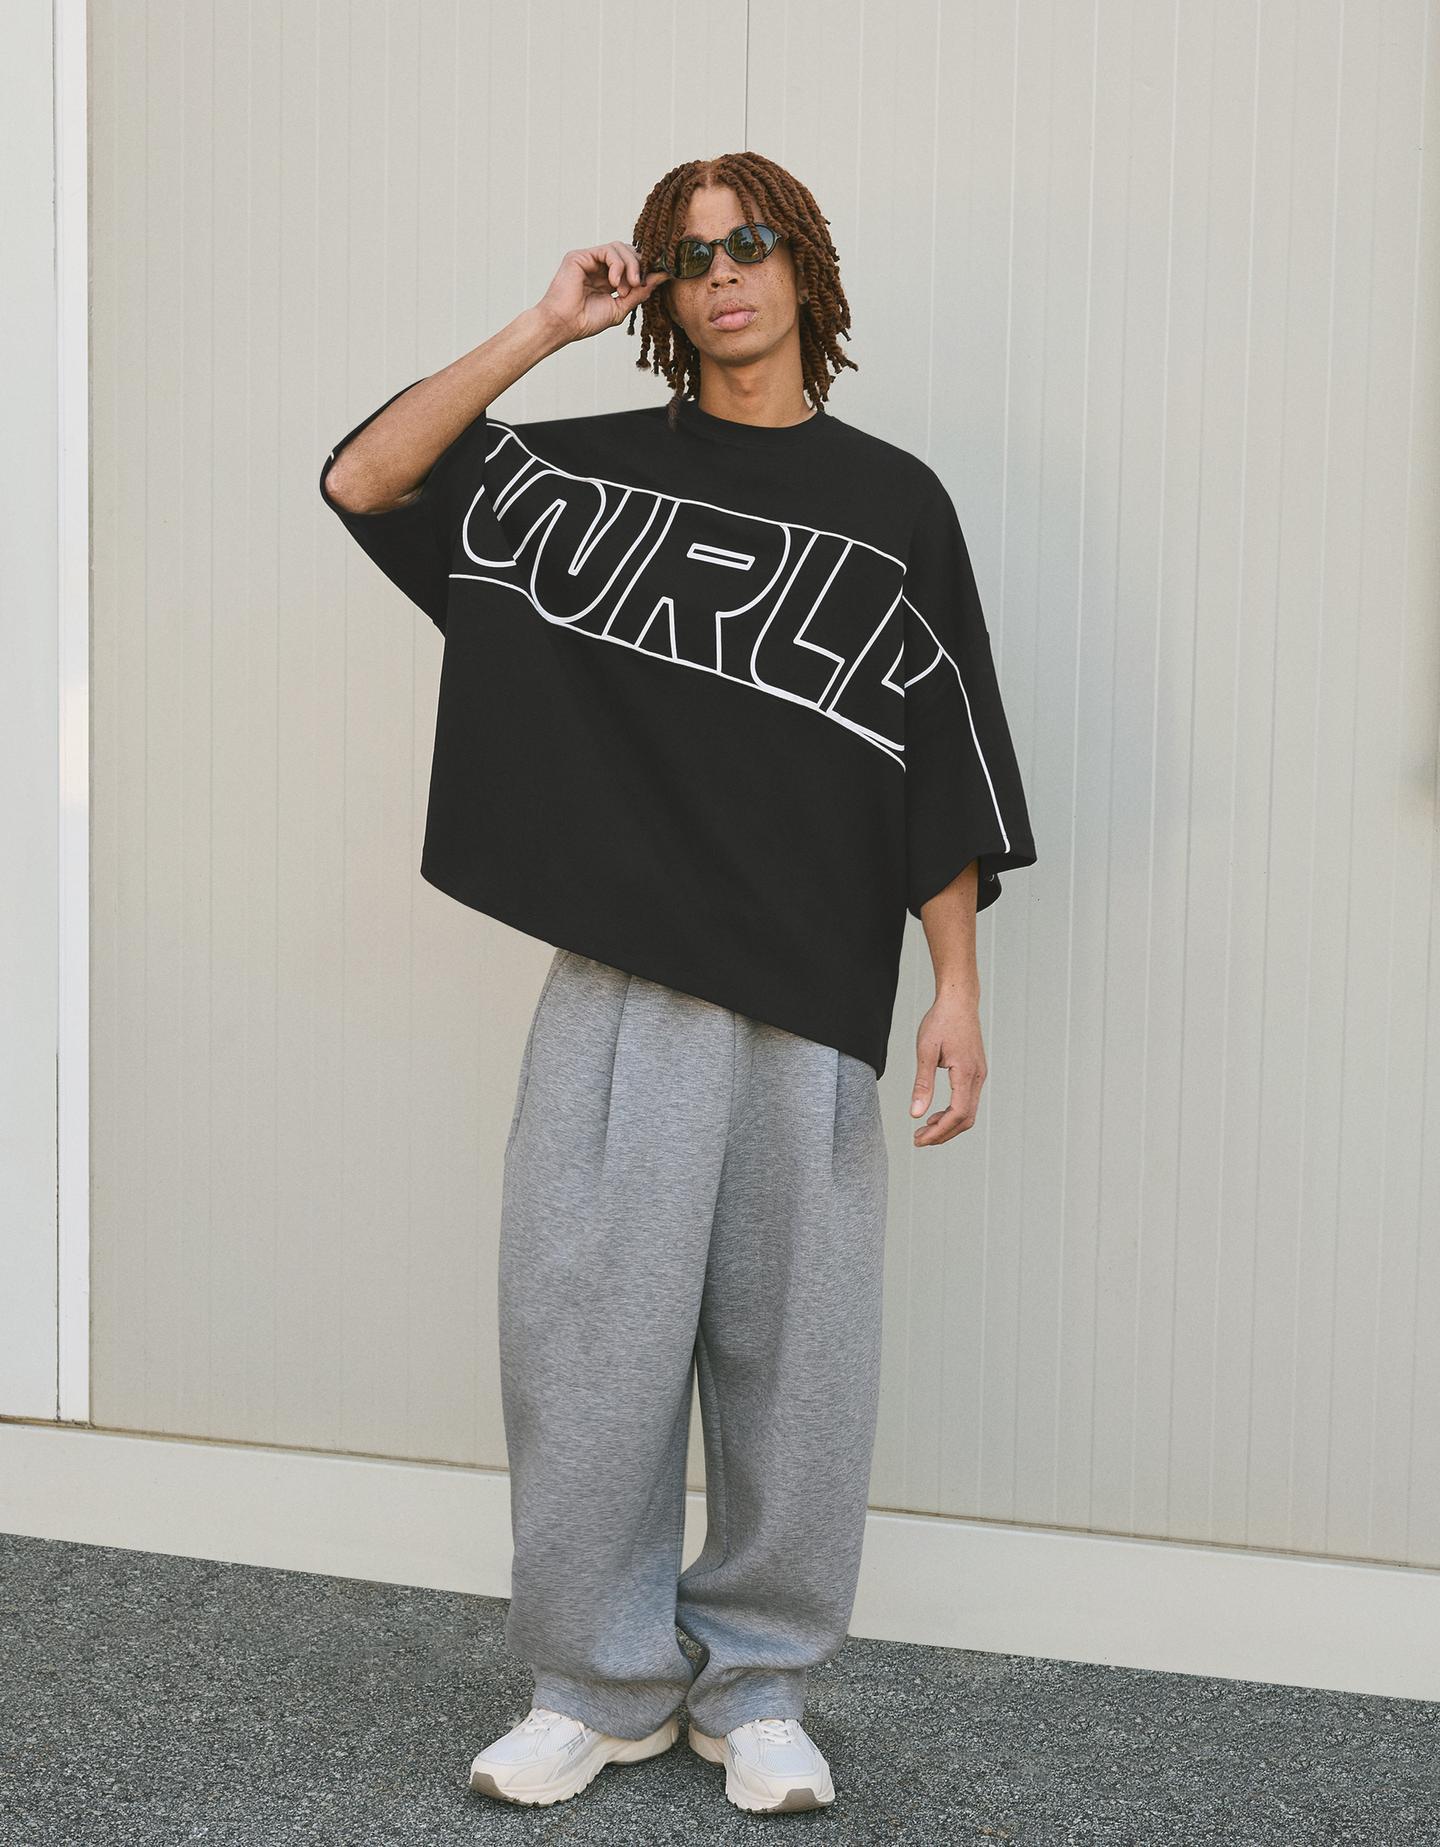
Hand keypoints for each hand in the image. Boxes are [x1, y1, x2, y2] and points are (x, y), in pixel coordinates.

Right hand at [534, 241, 668, 344]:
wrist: (564, 325)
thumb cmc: (586, 321)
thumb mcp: (621, 307)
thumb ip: (640, 291)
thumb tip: (662, 276)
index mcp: (608, 278)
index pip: (632, 262)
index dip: (646, 267)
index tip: (659, 276)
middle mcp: (599, 266)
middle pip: (628, 250)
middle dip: (639, 265)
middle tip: (637, 285)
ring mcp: (589, 259)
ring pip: (619, 247)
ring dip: (629, 266)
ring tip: (625, 288)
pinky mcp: (580, 256)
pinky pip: (607, 250)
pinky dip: (616, 265)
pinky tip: (613, 282)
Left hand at [910, 987, 986, 1146]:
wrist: (959, 1001)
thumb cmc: (941, 1021)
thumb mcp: (925, 1051)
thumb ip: (922, 1084)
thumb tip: (915, 1113)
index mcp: (966, 1073)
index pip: (957, 1114)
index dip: (939, 1132)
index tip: (919, 1139)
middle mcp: (977, 1077)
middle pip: (966, 1119)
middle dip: (943, 1134)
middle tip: (918, 1139)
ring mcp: (979, 1075)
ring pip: (969, 1112)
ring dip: (947, 1125)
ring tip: (924, 1129)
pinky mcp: (976, 1071)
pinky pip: (968, 1100)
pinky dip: (953, 1112)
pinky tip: (935, 1113)